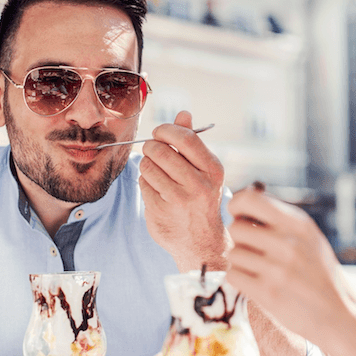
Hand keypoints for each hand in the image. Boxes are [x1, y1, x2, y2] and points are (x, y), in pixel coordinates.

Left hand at [140, 110, 229, 271]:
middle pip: (161, 150)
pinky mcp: (161, 210)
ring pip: (148, 166)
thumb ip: (192, 142)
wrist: (201, 241)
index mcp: (213, 169)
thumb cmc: (200, 199)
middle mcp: (199, 184)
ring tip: (156, 172)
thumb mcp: (204, 171)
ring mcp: (179, 199)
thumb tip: (184, 113)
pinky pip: (143, 184)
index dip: (166, 130)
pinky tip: (156, 190)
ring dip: (147, 165)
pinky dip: (145, 183)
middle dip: (152, 147)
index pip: (185, 138)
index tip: (160, 133)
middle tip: (153, 151)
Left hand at [226, 186, 355, 343]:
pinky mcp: (267, 293)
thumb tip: (237, 204)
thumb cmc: (318, 273)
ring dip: (241, 262)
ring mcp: (277, 269)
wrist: (338, 314)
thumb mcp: (308, 238)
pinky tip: (257, 283)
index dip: (236, 205)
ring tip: (261, 270)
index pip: (250, 199)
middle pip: (236, 228)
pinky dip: (240, 279)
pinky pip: (233, 275)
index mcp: (298, 224)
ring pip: (233, 253)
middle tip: (254, 249)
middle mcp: (288, 243)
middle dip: (240, 239)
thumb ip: (278, 220)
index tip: (238, 215)